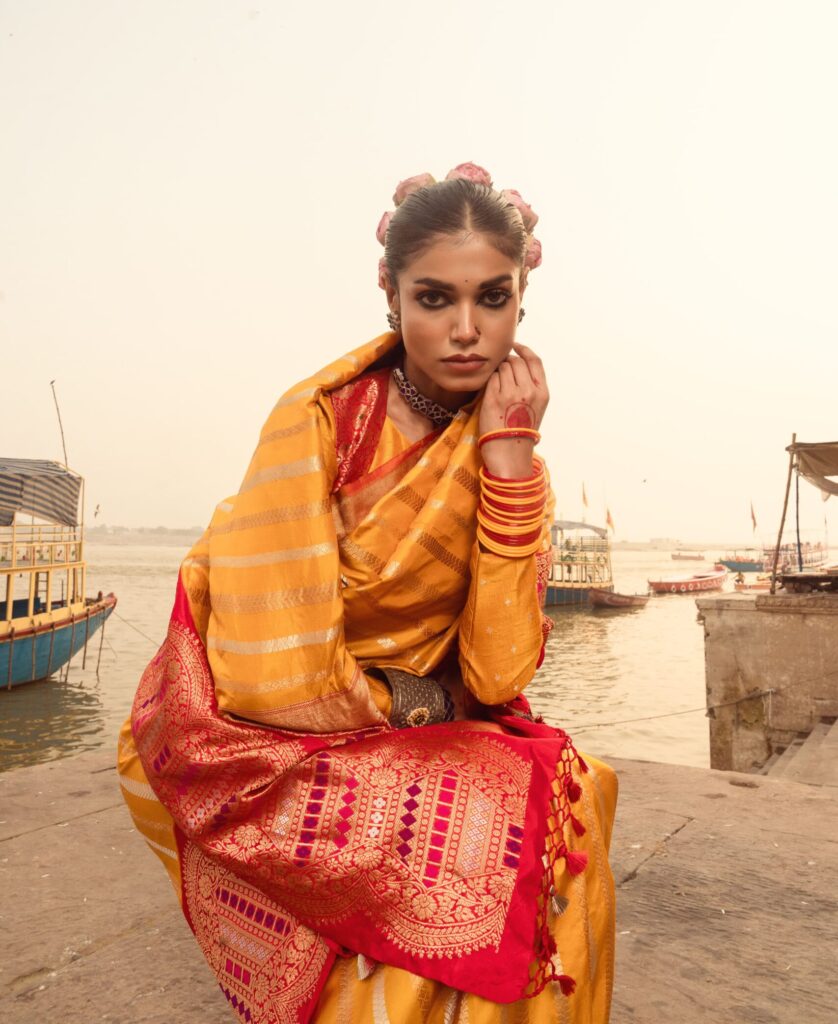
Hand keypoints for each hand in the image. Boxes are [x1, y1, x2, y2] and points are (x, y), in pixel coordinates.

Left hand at [479, 343, 548, 477]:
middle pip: (516, 361)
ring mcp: (511, 393)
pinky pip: (491, 378)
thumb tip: (517, 363)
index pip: (534, 360)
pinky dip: (489, 381)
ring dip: (497, 372)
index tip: (515, 346)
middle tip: (502, 372)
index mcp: (542, 392)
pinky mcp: (493, 398)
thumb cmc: (520, 430)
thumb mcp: (536, 407)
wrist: (509, 453)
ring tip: (497, 387)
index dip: (523, 350)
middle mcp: (529, 391)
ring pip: (502, 367)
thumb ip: (532, 385)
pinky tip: (491, 393)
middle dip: (507, 362)